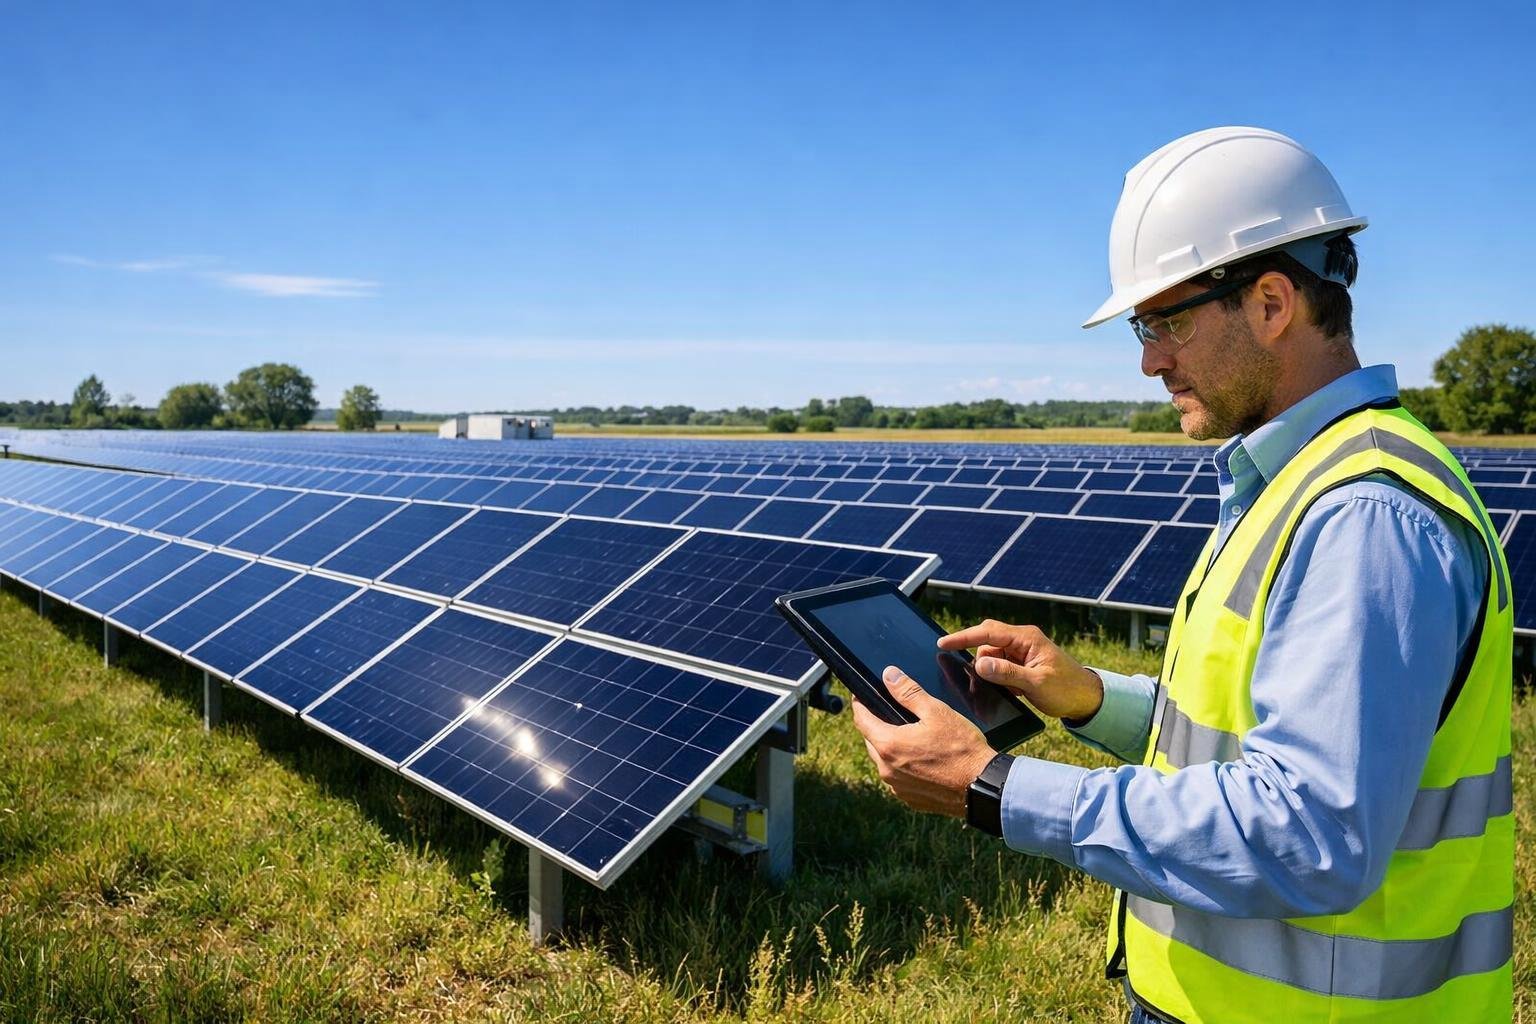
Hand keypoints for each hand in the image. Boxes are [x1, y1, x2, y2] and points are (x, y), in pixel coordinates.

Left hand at [850, 665, 997, 817]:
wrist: (983, 786)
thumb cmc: (961, 748)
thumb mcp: (936, 711)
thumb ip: (908, 692)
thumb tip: (889, 675)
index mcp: (888, 745)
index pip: (861, 720)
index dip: (859, 705)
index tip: (861, 696)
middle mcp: (886, 769)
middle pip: (871, 741)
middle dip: (877, 726)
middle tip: (891, 714)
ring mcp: (897, 787)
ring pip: (884, 761)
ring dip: (891, 749)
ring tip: (912, 738)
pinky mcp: (910, 800)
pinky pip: (898, 778)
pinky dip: (904, 767)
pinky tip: (922, 760)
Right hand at [938, 619, 1102, 722]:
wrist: (1087, 699)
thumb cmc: (1067, 689)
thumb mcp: (1036, 684)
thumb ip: (1007, 673)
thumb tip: (980, 664)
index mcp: (1026, 638)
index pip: (988, 632)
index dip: (963, 637)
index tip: (943, 643)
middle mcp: (1022, 641)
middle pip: (986, 641)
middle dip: (976, 657)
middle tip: (966, 673)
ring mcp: (1021, 652)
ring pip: (991, 656)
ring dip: (988, 672)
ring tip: (1000, 689)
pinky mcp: (1021, 664)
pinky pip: (999, 666)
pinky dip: (996, 678)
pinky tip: (1005, 691)